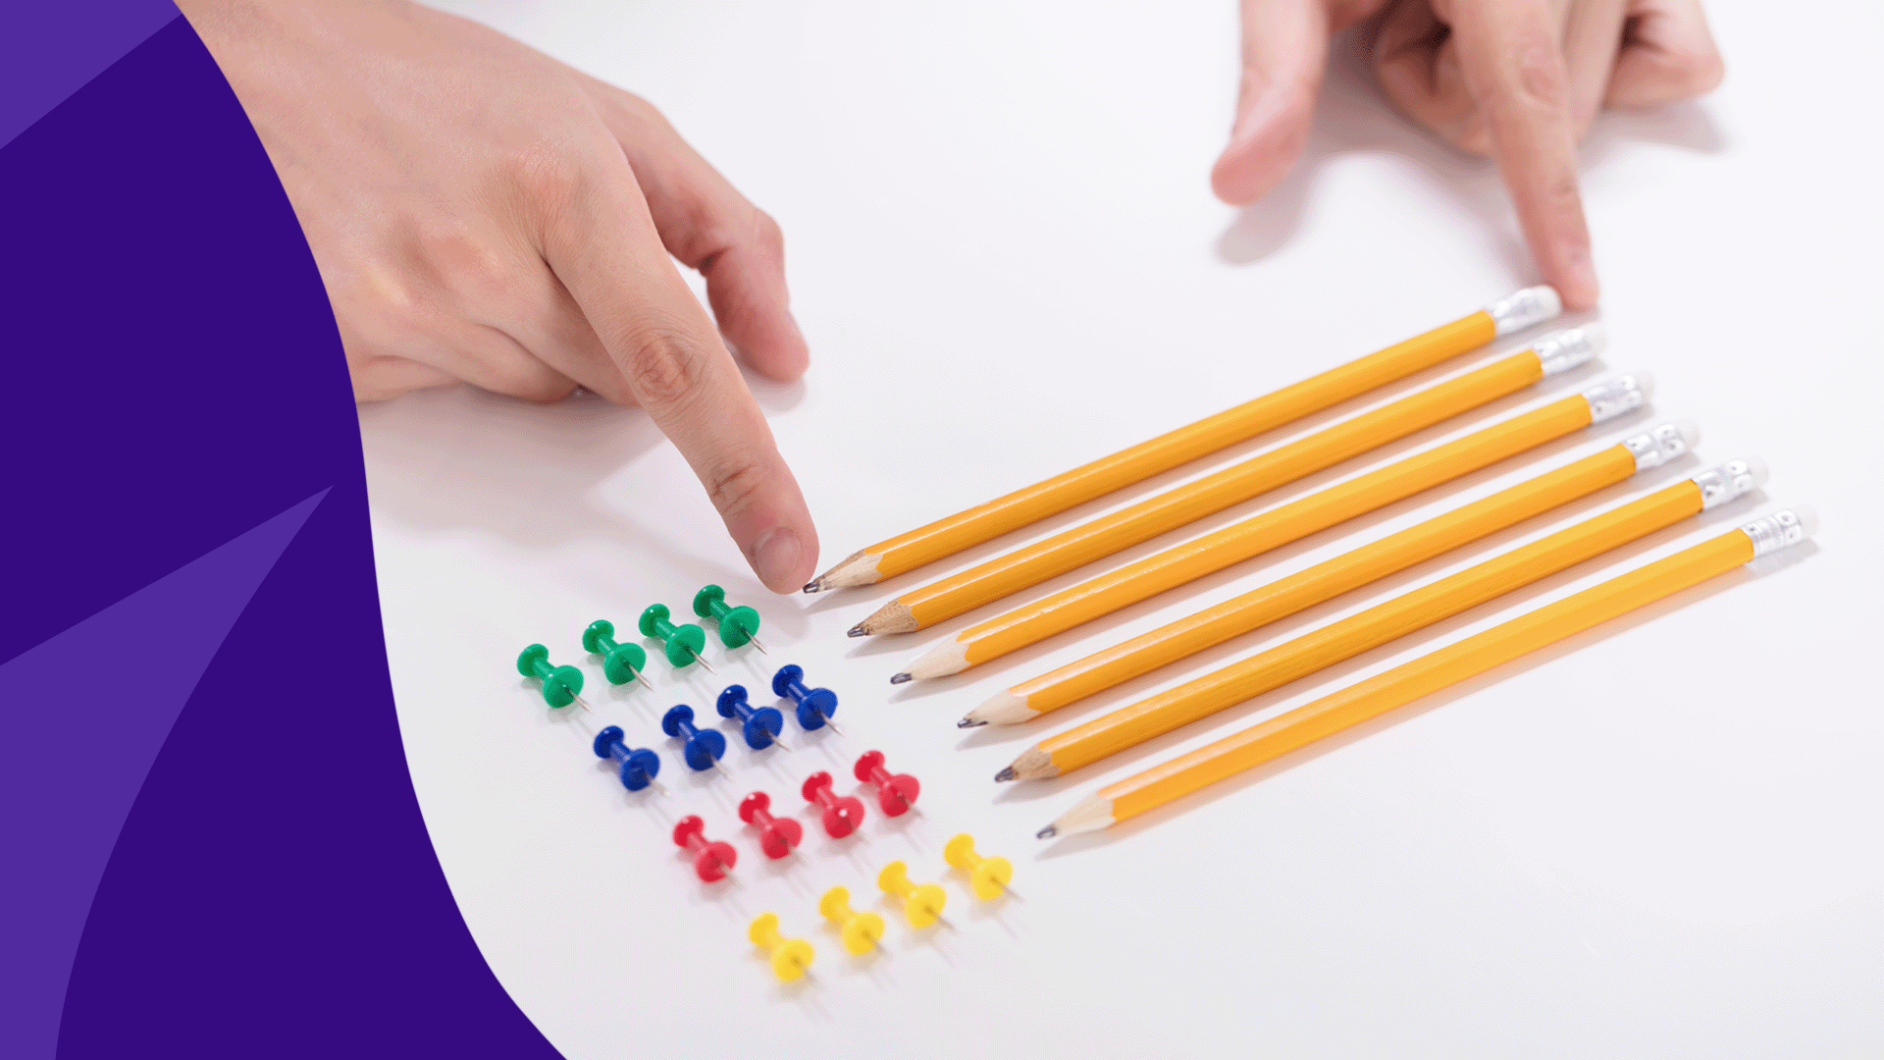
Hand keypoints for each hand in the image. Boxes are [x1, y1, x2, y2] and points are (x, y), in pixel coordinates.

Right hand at [178, 0, 816, 591]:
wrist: (248, 63)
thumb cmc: (425, 80)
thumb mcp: (602, 116)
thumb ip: (722, 232)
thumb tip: (779, 350)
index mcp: (561, 185)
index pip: (677, 364)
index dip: (742, 469)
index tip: (783, 543)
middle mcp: (476, 260)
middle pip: (612, 383)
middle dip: (606, 325)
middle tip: (543, 236)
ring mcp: (398, 314)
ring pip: (535, 392)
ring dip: (526, 332)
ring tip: (463, 231)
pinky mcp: (342, 356)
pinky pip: (451, 396)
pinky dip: (453, 346)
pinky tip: (411, 266)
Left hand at [1210, 0, 1723, 309]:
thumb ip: (1274, 77)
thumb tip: (1239, 181)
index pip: (1528, 101)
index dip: (1546, 203)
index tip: (1573, 279)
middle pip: (1538, 117)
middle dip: (1455, 93)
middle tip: (1413, 15)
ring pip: (1595, 97)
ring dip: (1518, 74)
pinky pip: (1682, 57)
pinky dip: (1618, 66)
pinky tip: (1551, 23)